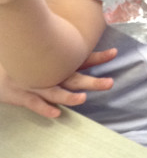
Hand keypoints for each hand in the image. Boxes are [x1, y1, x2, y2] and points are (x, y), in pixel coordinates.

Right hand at [0, 48, 115, 118]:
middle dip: (91, 82)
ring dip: (69, 96)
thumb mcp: (40, 51)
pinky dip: (44, 108)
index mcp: (54, 61)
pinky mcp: (19, 95)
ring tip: (82, 98)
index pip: (80, 59)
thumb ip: (58, 49)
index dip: (97, 57)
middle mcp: (47, 73)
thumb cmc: (20, 57)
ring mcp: (34, 84)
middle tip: (109, 83)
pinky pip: (33, 103)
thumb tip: (77, 44)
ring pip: (54, 91)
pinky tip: (56, 114)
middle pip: (73, 77)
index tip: (115, 53)